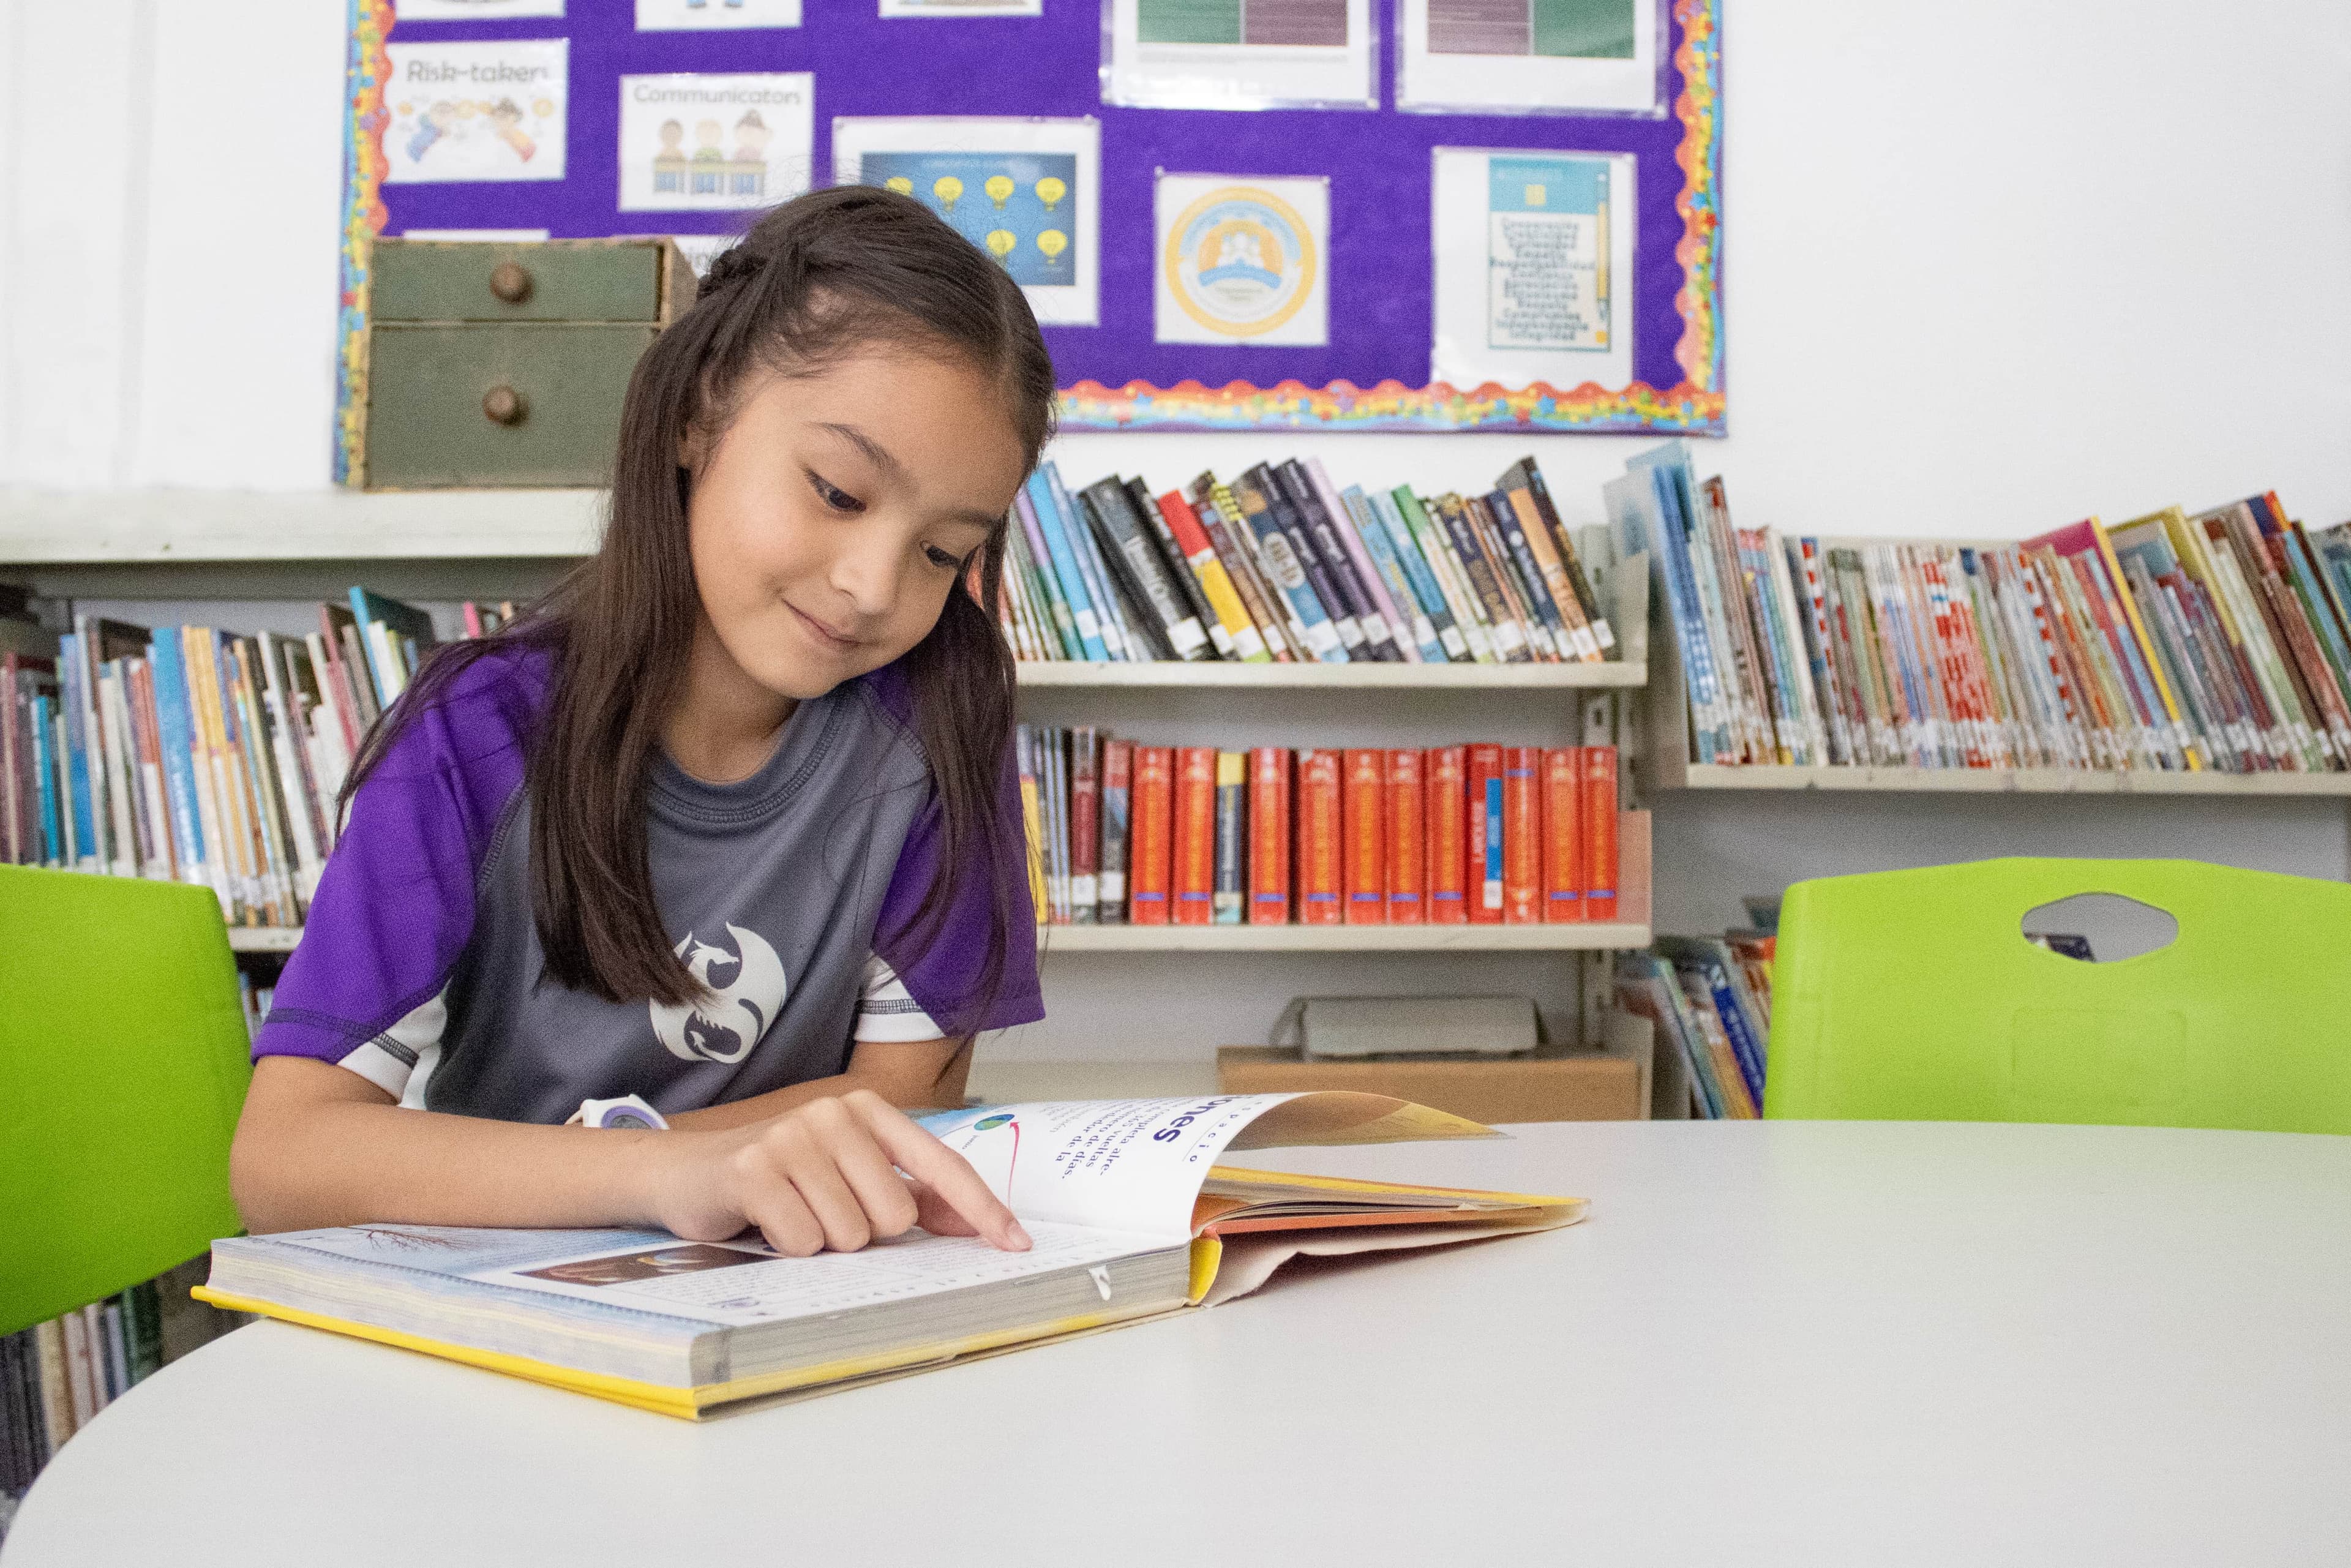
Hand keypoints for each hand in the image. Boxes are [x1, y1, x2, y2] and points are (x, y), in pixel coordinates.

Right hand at [644, 1089, 1030, 1256]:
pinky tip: (766, 1222)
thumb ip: (911, 1193)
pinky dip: (789, 1247)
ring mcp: (794, 1137)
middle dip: (863, 1233)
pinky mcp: (756, 1169)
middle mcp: (835, 1113)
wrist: (684, 1173)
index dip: (981, 1209)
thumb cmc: (779, 1178)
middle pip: (894, 1215)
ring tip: (792, 1215)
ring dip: (823, 1244)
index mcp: (869, 1110)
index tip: (1016, 1243)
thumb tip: (977, 1224)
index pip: (941, 1166)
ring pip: (851, 1234)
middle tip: (821, 1213)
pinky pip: (805, 1242)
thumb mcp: (848, 1176)